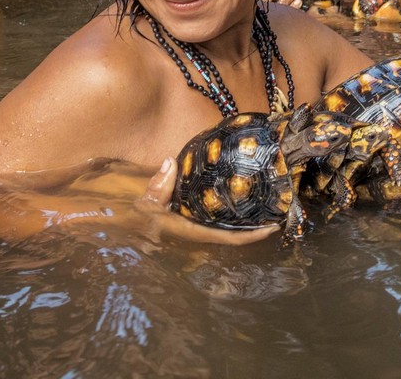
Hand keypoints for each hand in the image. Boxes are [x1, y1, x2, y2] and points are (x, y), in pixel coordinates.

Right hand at [134, 158, 278, 244]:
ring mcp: (194, 236)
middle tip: (276, 217)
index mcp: (187, 233)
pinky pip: (216, 229)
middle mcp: (194, 239)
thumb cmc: (134, 218)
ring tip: (266, 214)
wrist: (124, 231)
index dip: (250, 237)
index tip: (271, 229)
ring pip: (225, 235)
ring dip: (245, 229)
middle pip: (231, 239)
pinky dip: (232, 224)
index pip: (225, 238)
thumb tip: (171, 162)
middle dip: (253, 233)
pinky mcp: (190, 230)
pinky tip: (242, 213)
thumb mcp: (144, 202)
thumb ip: (159, 185)